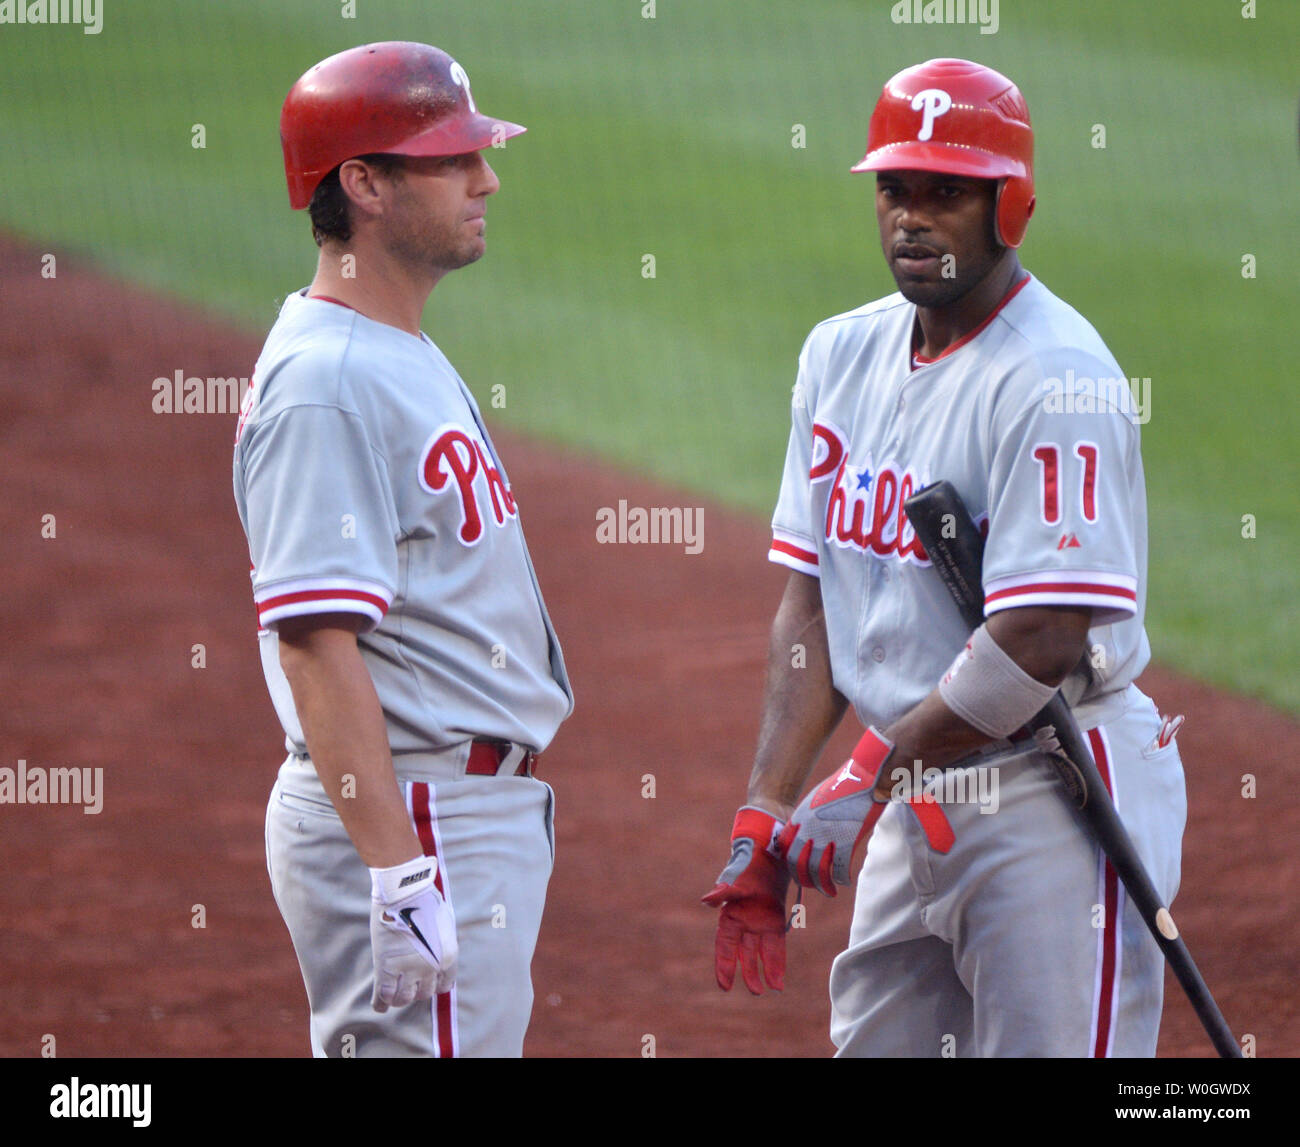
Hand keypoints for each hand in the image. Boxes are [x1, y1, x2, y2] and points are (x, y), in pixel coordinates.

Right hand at [369, 854, 458, 1011]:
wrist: (405, 892)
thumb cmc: (425, 900)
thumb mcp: (444, 922)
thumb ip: (442, 941)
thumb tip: (436, 949)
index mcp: (449, 956)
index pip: (443, 986)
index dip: (433, 984)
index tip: (425, 981)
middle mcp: (431, 967)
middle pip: (423, 993)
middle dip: (415, 990)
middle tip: (406, 983)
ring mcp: (408, 969)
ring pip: (403, 998)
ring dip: (398, 997)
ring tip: (393, 993)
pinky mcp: (386, 967)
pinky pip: (383, 995)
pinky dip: (380, 1002)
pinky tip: (379, 1004)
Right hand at [701, 806, 789, 993]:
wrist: (769, 852)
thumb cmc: (748, 864)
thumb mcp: (737, 878)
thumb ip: (724, 892)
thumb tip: (706, 901)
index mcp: (730, 915)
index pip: (725, 945)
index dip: (724, 964)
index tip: (724, 985)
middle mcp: (743, 922)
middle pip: (743, 954)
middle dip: (747, 973)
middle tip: (755, 992)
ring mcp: (759, 923)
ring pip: (760, 954)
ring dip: (763, 971)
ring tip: (767, 990)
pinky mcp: (774, 921)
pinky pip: (776, 946)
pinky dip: (776, 962)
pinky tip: (779, 979)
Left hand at [776, 727, 894, 896]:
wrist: (865, 777)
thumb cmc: (845, 784)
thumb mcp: (818, 797)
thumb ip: (810, 817)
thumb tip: (809, 833)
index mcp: (800, 816)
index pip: (785, 847)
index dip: (790, 863)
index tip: (798, 869)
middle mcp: (809, 827)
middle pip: (797, 863)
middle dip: (803, 879)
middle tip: (812, 885)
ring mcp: (827, 835)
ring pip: (818, 871)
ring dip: (823, 885)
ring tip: (830, 891)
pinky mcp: (846, 840)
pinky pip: (839, 869)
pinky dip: (841, 879)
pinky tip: (844, 881)